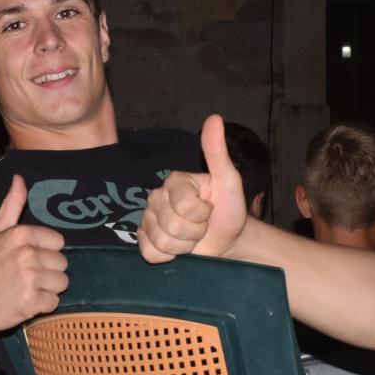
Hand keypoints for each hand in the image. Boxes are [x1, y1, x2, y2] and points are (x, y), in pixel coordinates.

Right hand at [0, 176, 67, 337]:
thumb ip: (11, 206)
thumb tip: (19, 179)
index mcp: (20, 234)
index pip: (58, 242)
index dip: (45, 253)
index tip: (26, 260)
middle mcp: (27, 254)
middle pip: (62, 263)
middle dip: (47, 272)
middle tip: (23, 277)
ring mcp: (30, 279)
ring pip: (62, 283)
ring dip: (46, 290)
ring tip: (24, 289)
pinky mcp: (31, 302)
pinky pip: (54, 303)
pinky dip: (41, 306)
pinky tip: (23, 302)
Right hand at [137, 114, 246, 263]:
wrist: (226, 239)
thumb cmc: (229, 210)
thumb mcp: (229, 181)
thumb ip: (218, 153)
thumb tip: (214, 118)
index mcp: (175, 180)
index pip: (183, 205)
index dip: (202, 215)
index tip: (210, 210)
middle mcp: (157, 196)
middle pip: (172, 225)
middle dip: (194, 232)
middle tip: (202, 226)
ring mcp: (148, 218)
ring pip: (162, 241)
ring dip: (184, 246)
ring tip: (192, 237)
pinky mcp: (144, 240)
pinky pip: (150, 253)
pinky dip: (168, 256)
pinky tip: (178, 248)